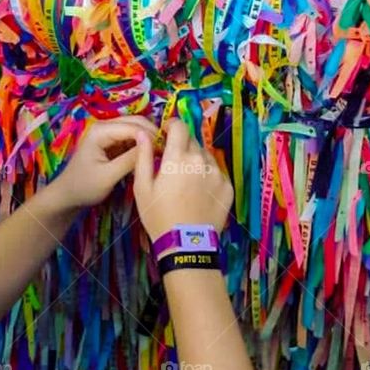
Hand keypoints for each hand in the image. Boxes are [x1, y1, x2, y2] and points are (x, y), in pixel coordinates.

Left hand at [46, 116, 158, 210]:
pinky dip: (143, 144)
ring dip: (149, 138)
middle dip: (153, 134)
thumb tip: (151, 146)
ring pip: (137, 128)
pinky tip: (151, 155)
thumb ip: (129, 160)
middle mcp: (105, 126)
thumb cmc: (85, 186)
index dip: (152, 136)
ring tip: (162, 153)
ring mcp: (109, 132)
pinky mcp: (113, 141)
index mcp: (101, 131)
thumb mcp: (108, 176)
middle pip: (137, 122)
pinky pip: (133, 138)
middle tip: (167, 151)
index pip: (134, 126)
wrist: (68, 194)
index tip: (166, 151)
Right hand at [133, 118, 233, 242]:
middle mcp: (201, 160)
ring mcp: (217, 173)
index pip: (180, 126)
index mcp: (178, 157)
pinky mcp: (227, 186)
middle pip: (192, 141)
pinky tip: (199, 192)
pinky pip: (216, 172)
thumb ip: (143, 157)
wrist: (187, 244)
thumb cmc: (159, 216)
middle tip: (173, 164)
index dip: (172, 125)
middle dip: (182, 146)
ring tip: (187, 181)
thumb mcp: (142, 187)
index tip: (167, 133)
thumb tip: (143, 134)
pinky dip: (208, 176)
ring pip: (206, 156)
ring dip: (196, 160)